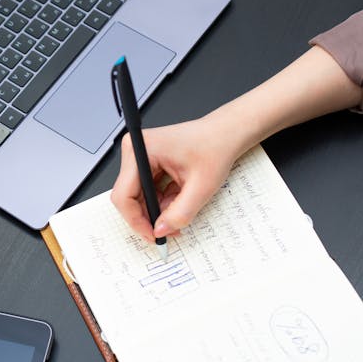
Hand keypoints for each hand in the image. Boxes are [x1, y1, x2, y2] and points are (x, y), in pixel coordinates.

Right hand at [110, 45, 362, 240]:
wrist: (240, 124)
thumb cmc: (223, 140)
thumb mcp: (204, 182)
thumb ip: (183, 211)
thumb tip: (166, 232)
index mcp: (140, 147)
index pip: (122, 195)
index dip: (135, 222)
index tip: (155, 238)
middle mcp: (137, 150)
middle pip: (128, 200)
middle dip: (149, 219)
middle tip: (171, 236)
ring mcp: (146, 158)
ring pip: (142, 200)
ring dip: (161, 214)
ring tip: (183, 219)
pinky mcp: (157, 164)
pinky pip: (154, 195)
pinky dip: (168, 207)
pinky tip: (184, 210)